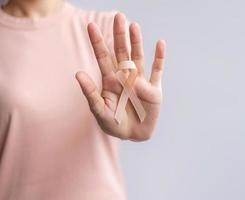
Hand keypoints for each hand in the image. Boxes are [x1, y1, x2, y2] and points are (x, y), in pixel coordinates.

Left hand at [75, 13, 165, 140]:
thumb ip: (90, 92)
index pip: (103, 57)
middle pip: (122, 52)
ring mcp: (141, 81)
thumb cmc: (114, 124)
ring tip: (134, 26)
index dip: (98, 42)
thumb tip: (78, 73)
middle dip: (119, 35)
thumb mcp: (99, 110)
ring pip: (139, 57)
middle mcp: (125, 77)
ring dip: (137, 42)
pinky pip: (157, 71)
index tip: (91, 26)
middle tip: (119, 16)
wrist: (134, 135)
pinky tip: (160, 43)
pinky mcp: (154, 89)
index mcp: (111, 80)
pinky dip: (159, 58)